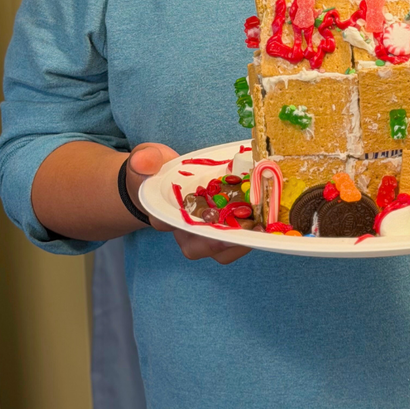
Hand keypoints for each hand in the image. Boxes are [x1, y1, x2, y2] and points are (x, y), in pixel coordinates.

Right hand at [126, 143, 251, 265]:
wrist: (162, 175)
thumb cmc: (154, 170)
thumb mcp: (146, 159)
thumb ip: (145, 160)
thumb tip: (142, 163)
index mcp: (163, 216)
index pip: (177, 230)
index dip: (192, 230)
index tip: (213, 226)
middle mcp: (184, 231)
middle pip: (203, 247)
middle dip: (225, 241)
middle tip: (248, 226)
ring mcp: (204, 231)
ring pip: (223, 248)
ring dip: (243, 238)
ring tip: (262, 224)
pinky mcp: (222, 225)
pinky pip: (236, 236)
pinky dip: (251, 229)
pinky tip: (266, 217)